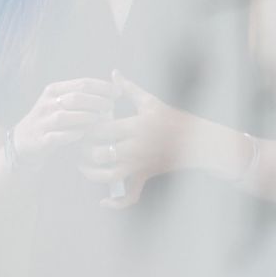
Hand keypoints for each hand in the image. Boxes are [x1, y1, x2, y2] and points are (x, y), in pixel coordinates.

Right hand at [13, 78, 118, 164]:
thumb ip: (85, 95)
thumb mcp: (63, 102)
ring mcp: (42, 122)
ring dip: (85, 117)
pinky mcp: (40, 140)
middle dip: (97, 101)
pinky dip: (71, 135)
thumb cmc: (53, 120)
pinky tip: (83, 134)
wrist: (24, 141)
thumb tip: (117, 87)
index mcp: (54, 90)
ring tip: (100, 119)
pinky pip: (56, 136)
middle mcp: (47, 104)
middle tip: (111, 106)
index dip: (103, 87)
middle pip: (75, 98)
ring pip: (64, 116)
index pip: (82, 83)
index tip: (119, 92)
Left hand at [79, 70, 201, 208]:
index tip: (82, 125)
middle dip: (85, 152)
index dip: (86, 128)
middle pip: (100, 154)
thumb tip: (113, 73)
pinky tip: (103, 201)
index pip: (101, 129)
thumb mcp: (150, 102)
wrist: (196, 140)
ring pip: (109, 176)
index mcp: (135, 126)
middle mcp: (136, 147)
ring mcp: (140, 164)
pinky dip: (116, 203)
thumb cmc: (171, 118)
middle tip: (79, 146)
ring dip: (93, 174)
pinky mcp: (145, 175)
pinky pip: (130, 195)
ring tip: (84, 167)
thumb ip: (128, 89)